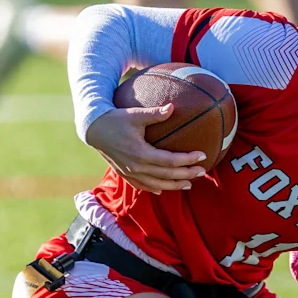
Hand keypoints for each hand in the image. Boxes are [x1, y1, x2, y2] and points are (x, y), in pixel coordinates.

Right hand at [84, 105, 205, 193]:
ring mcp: (130, 173)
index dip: (188, 159)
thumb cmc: (116, 119)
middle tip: (203, 172)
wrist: (94, 130)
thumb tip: (172, 107)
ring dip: (174, 185)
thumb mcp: (135, 115)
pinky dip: (154, 189)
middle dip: (186, 174)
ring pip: (156, 185)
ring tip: (189, 184)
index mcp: (141, 153)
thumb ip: (155, 114)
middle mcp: (136, 167)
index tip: (202, 155)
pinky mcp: (124, 174)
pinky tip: (163, 190)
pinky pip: (142, 186)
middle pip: (167, 176)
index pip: (170, 161)